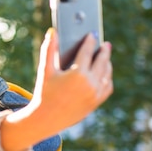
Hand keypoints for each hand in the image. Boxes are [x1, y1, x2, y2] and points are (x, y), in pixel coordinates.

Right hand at [1, 28, 112, 150]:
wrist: (46, 119)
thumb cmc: (44, 92)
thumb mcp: (45, 70)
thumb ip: (49, 49)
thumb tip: (52, 31)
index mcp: (77, 74)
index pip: (87, 52)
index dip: (90, 41)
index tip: (92, 35)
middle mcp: (90, 84)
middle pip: (102, 61)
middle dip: (104, 51)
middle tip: (105, 44)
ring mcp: (95, 94)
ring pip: (107, 73)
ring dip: (107, 63)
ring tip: (105, 57)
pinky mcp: (96, 102)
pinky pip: (107, 86)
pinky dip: (107, 78)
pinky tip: (104, 73)